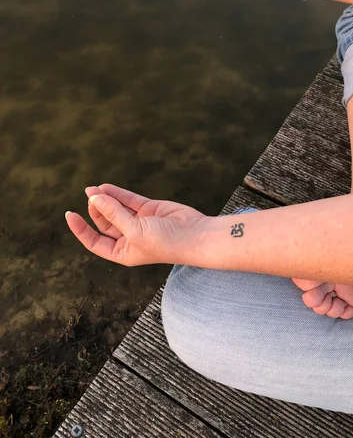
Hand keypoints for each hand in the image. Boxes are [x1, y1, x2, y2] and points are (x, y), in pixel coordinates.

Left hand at [65, 184, 204, 266]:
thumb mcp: (134, 231)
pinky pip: (128, 200)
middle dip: (95, 209)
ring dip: (105, 199)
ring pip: (116, 209)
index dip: (82, 229)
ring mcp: (139, 222)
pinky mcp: (149, 209)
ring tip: (92, 188)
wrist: (194, 235)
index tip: (71, 215)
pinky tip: (106, 187)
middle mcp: (129, 238)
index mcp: (123, 252)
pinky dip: (117, 194)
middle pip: (105, 223)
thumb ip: (114, 213)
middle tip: (89, 194)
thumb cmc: (165, 242)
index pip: (95, 241)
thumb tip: (93, 198)